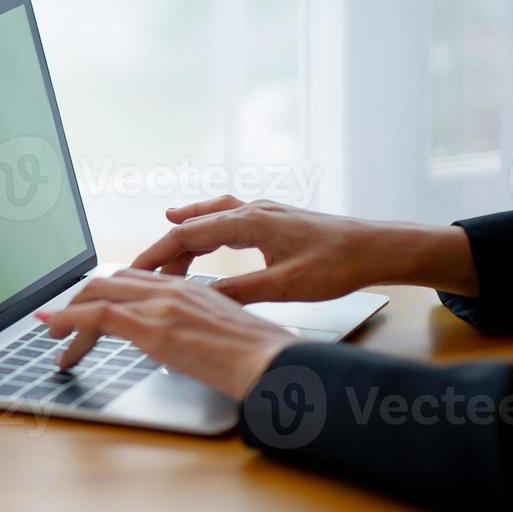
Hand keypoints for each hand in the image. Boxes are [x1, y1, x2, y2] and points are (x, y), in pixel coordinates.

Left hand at [36, 270, 297, 399]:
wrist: (275, 366)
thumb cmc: (259, 360)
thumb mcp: (219, 336)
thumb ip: (192, 331)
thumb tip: (173, 346)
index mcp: (188, 288)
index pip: (133, 279)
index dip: (103, 291)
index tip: (86, 308)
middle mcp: (172, 289)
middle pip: (109, 281)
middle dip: (79, 301)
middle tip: (62, 323)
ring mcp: (161, 305)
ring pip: (98, 294)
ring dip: (69, 314)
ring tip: (53, 335)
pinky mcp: (153, 327)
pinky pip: (98, 315)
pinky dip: (69, 319)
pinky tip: (54, 331)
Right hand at [130, 195, 479, 302]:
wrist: (380, 247)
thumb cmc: (339, 265)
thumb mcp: (285, 285)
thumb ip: (239, 292)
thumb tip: (199, 301)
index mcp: (249, 222)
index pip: (187, 235)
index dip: (155, 254)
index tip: (132, 272)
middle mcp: (251, 210)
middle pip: (192, 226)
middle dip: (163, 251)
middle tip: (141, 277)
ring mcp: (262, 211)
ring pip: (207, 221)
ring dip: (183, 241)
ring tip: (163, 262)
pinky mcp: (272, 219)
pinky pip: (224, 219)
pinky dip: (204, 230)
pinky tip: (201, 237)